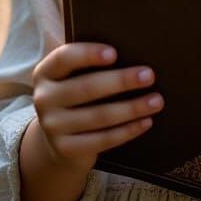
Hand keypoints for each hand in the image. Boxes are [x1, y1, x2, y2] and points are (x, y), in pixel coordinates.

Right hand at [31, 42, 163, 173]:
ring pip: (98, 116)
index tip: (114, 53)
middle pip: (87, 88)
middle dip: (121, 81)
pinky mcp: (66, 149)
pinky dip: (127, 130)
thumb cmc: (75, 96)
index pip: (64, 58)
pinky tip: (145, 122)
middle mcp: (44, 99)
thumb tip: (132, 51)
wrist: (57, 140)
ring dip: (132, 108)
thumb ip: (89, 65)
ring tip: (156, 101)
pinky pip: (102, 139)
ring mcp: (53, 127)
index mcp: (45, 72)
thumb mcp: (72, 77)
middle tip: (149, 76)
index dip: (88, 54)